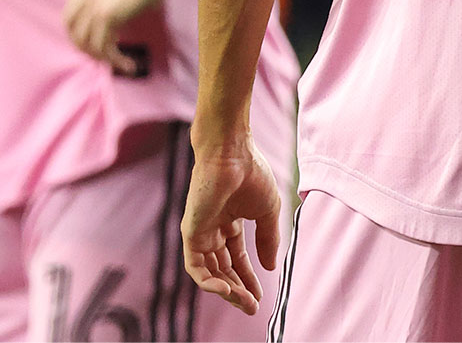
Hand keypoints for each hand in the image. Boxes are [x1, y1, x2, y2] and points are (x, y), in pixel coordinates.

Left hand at [63, 0, 176, 72]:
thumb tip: (144, 4)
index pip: (70, 10)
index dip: (77, 28)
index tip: (92, 37)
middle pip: (72, 28)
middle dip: (84, 46)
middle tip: (101, 55)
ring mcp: (95, 4)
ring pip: (87, 42)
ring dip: (101, 57)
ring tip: (117, 63)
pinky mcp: (107, 16)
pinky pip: (104, 46)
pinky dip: (115, 59)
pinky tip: (128, 64)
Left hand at [181, 144, 281, 314]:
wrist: (232, 154)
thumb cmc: (252, 174)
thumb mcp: (268, 211)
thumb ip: (268, 239)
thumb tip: (271, 267)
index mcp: (230, 222)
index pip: (237, 258)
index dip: (249, 278)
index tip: (261, 295)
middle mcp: (213, 230)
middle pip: (223, 269)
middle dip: (239, 289)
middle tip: (252, 306)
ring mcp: (201, 233)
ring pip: (210, 273)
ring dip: (227, 290)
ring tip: (244, 301)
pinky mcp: (191, 233)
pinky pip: (196, 267)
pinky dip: (209, 282)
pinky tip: (227, 289)